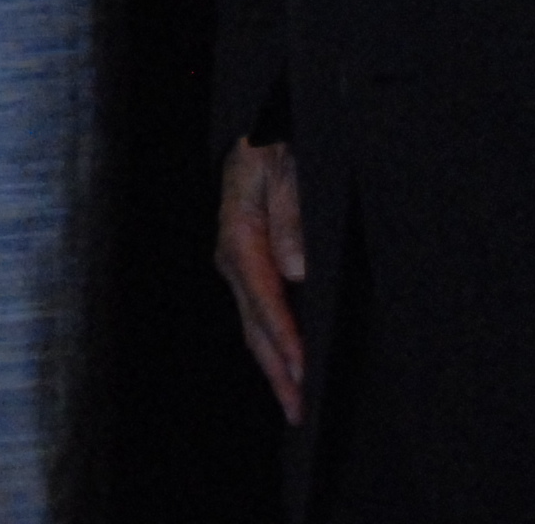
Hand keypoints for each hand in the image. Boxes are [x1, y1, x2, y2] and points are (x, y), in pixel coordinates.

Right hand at [216, 137, 307, 424]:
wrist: (260, 125)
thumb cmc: (275, 143)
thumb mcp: (287, 167)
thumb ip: (290, 214)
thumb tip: (296, 267)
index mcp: (240, 233)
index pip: (264, 297)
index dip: (284, 337)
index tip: (301, 370)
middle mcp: (232, 254)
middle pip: (253, 324)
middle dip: (276, 370)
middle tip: (298, 410)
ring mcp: (237, 262)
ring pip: (253, 324)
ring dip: (273, 364)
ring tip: (293, 401)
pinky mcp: (247, 264)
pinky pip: (258, 312)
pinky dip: (272, 343)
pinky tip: (287, 362)